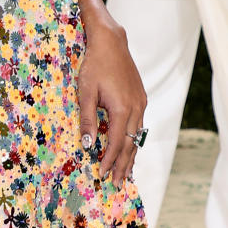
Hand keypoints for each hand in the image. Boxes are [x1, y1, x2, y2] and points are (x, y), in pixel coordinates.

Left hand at [77, 16, 147, 182]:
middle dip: (123, 166)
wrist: (111, 43)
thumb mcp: (85, 92)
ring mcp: (141, 103)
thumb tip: (88, 145)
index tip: (102, 175)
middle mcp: (136, 108)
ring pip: (138, 136)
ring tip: (125, 174)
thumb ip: (88, 119)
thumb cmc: (94, 65)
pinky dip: (134, 141)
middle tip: (117, 184)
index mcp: (122, 109)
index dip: (109, 160)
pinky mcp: (141, 98)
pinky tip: (130, 148)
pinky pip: (139, 126)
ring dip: (131, 156)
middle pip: (131, 144)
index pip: (117, 143)